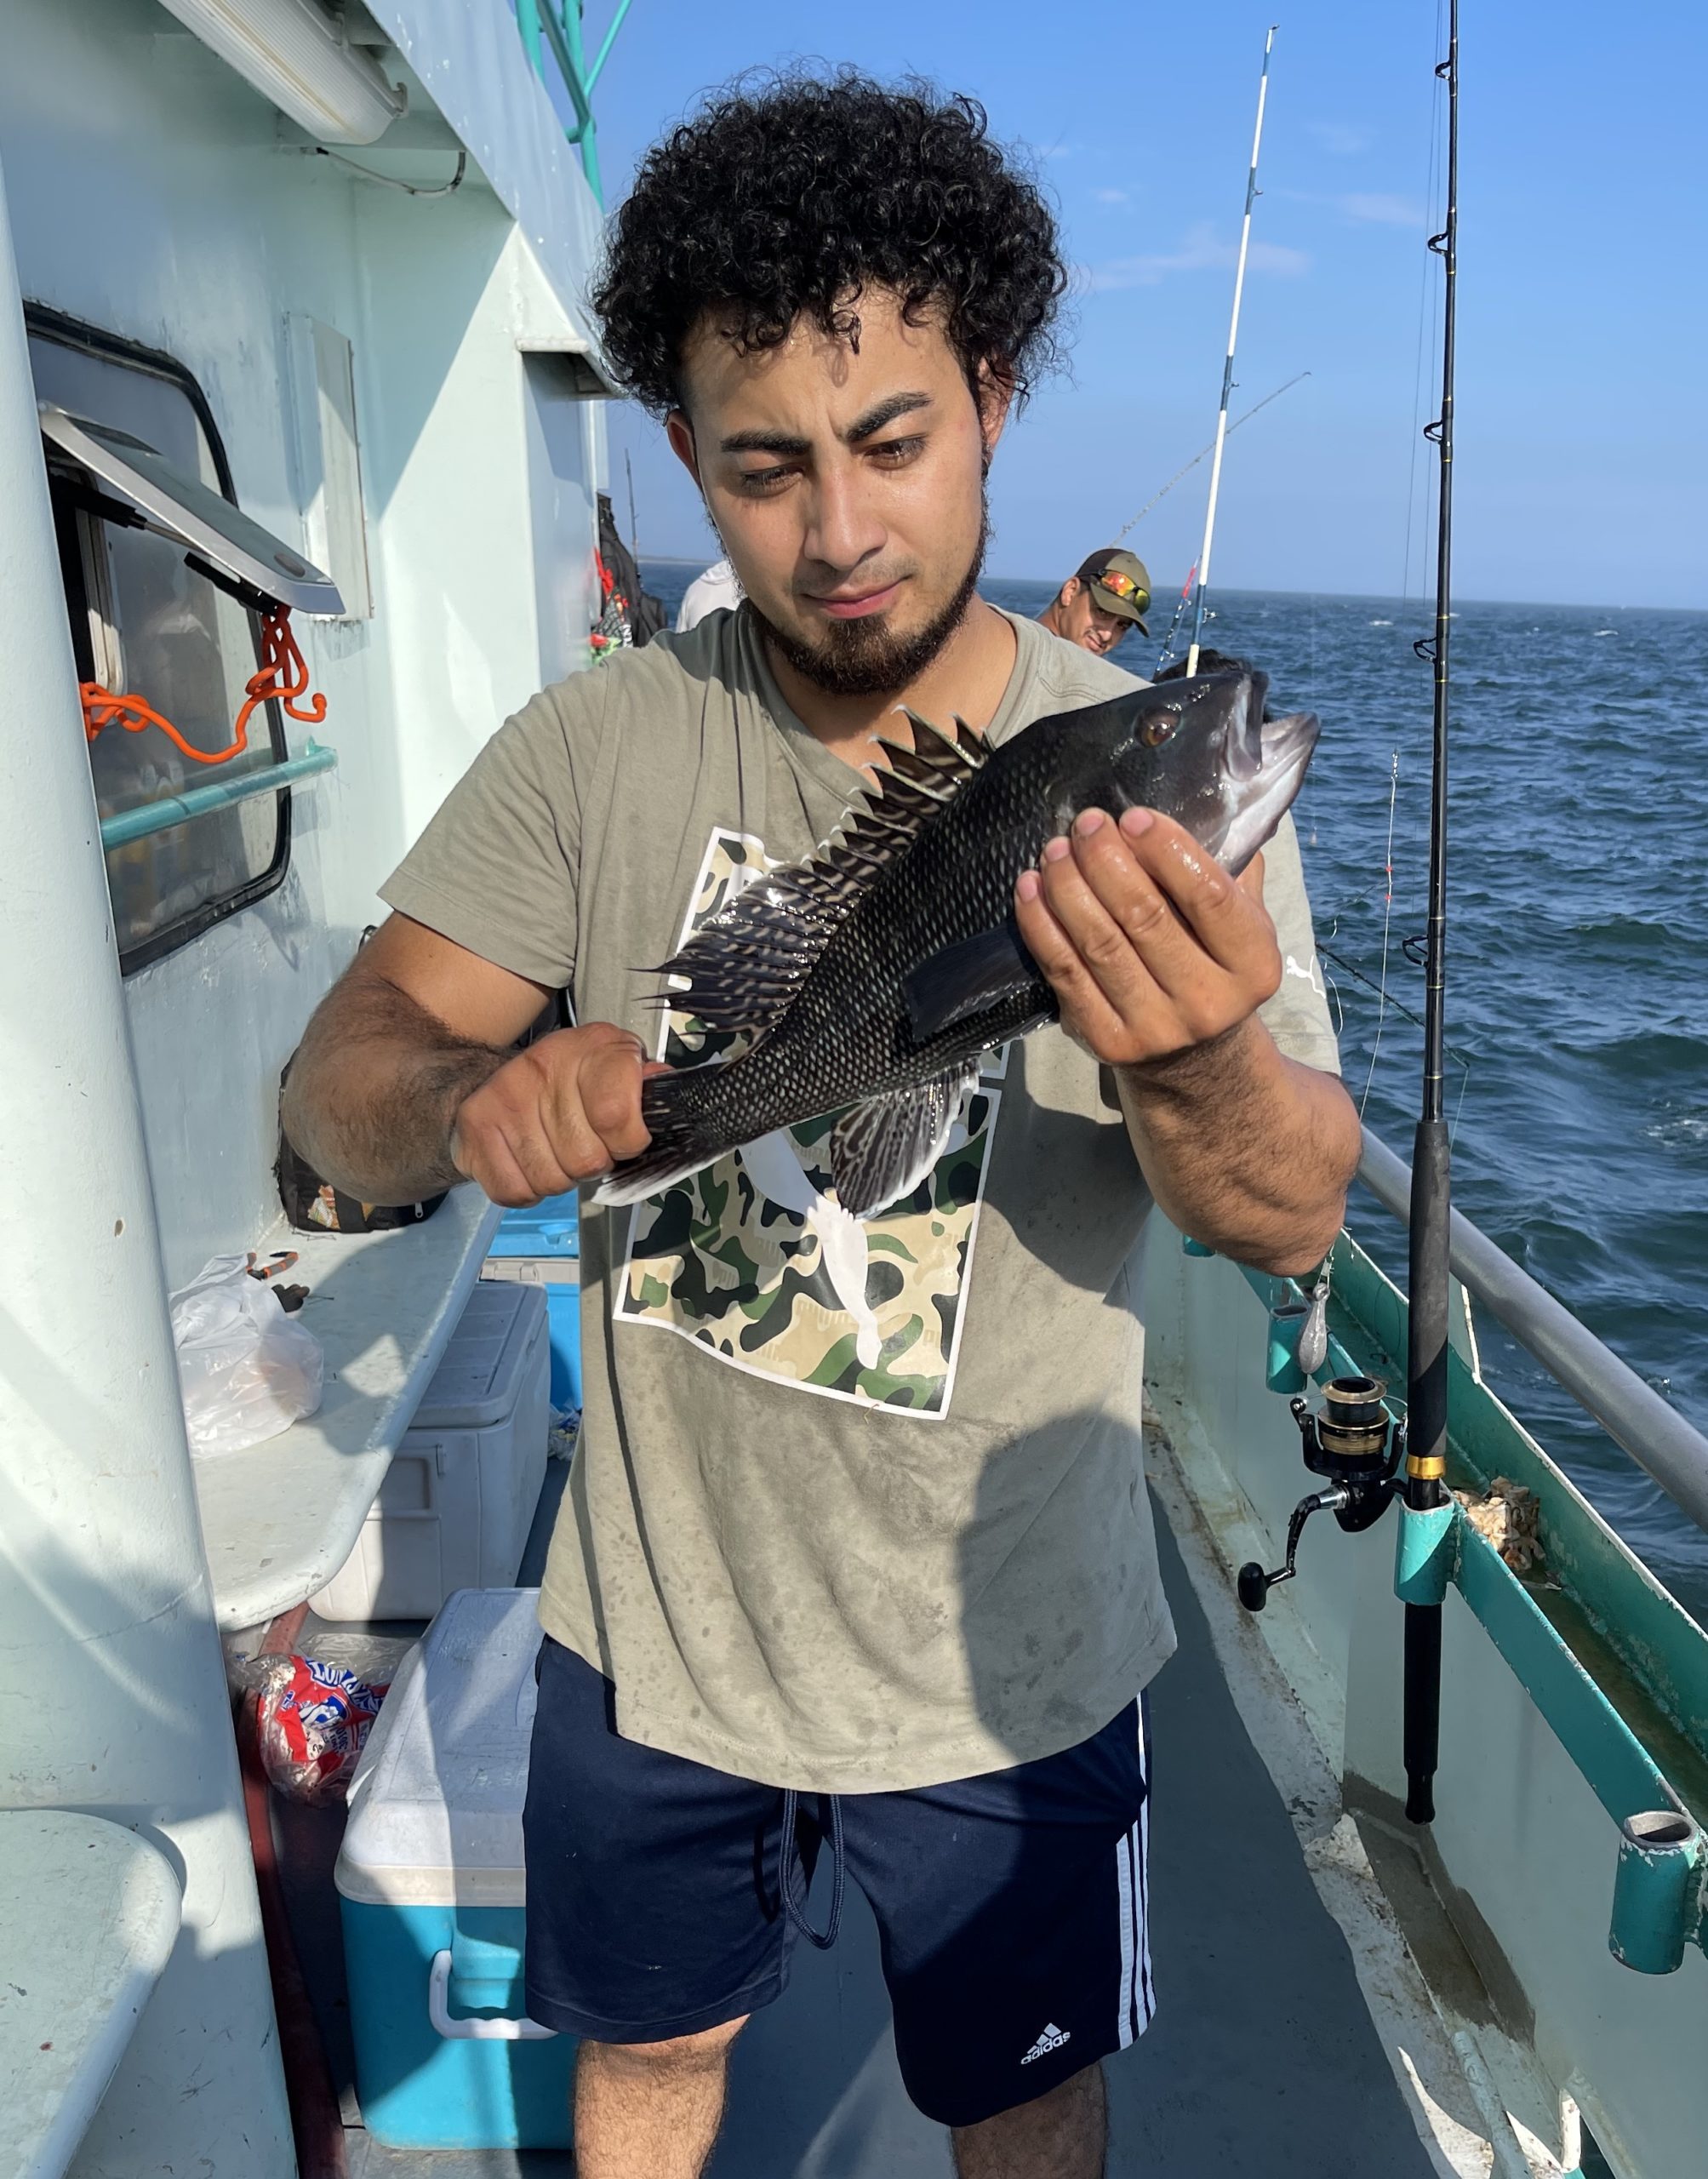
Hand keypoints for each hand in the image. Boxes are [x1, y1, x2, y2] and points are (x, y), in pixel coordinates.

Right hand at [450, 1022, 656, 1206]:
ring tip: (555, 1151)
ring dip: (560, 1178)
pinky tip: (529, 1162)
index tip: (624, 1138)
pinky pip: (516, 1191)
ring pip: (552, 1180)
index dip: (628, 1142)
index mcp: (595, 1047)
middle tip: (584, 1145)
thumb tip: (665, 1093)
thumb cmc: (572, 1084)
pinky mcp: (476, 1125)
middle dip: (593, 1164)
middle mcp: (547, 1066)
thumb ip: (645, 1087)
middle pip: (586, 1160)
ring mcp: (506, 1096)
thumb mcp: (619, 1070)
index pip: (617, 1115)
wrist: (497, 1080)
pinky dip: (527, 1190)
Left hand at [1013, 807, 1280, 1067]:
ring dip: (1069, 887)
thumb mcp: (1244, 926)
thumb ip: (1231, 872)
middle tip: (1085, 824)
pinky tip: (1030, 889)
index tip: (1133, 818)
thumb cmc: (1214, 966)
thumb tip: (1204, 804)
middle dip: (1107, 860)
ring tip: (1055, 851)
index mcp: (1254, 966)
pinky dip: (1042, 926)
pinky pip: (1065, 973)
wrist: (1196, 1057)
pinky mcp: (1110, 1042)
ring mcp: (1157, 1027)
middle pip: (1145, 917)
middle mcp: (1209, 1002)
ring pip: (1099, 943)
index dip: (1167, 850)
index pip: (1209, 897)